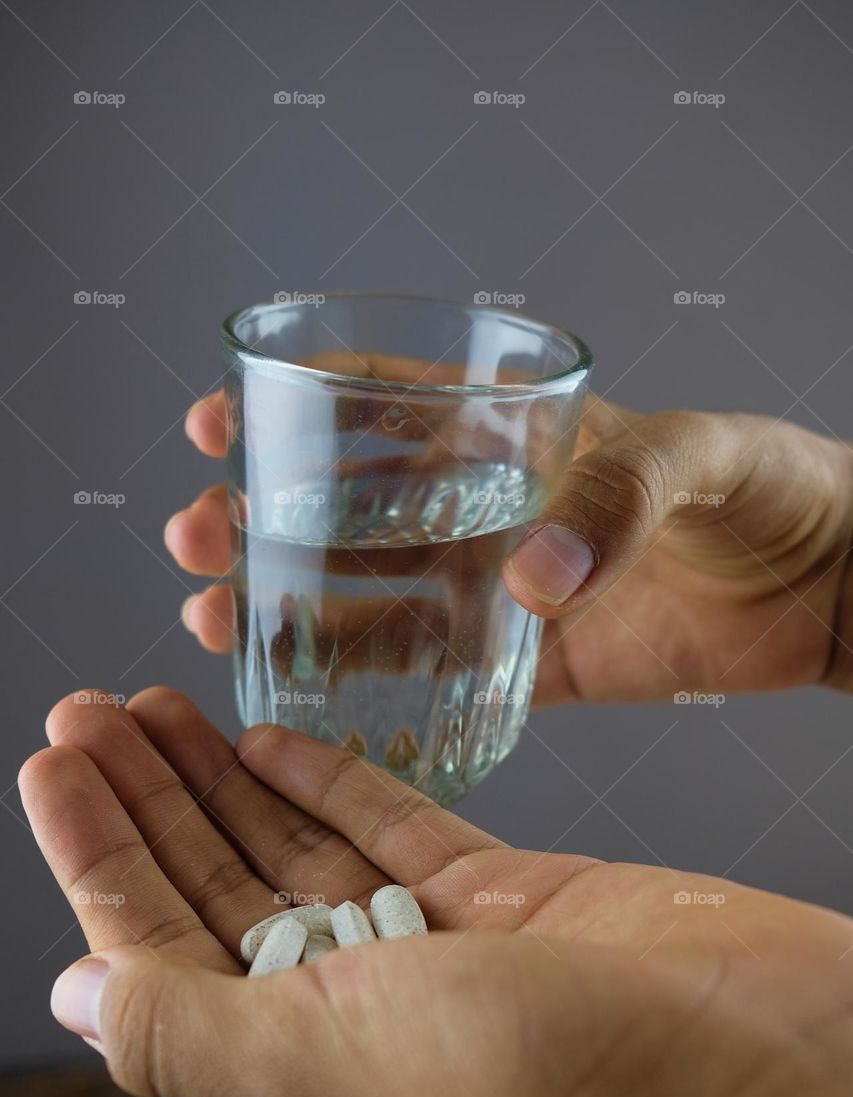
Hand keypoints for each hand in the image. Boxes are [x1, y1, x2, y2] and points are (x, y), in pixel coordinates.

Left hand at [20, 688, 852, 1096]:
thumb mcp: (322, 1071)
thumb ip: (186, 1032)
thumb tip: (72, 1002)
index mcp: (289, 1085)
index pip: (154, 948)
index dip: (97, 851)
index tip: (53, 756)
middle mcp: (357, 1026)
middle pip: (222, 891)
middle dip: (151, 799)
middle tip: (95, 704)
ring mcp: (440, 961)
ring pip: (304, 853)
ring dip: (227, 781)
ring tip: (160, 701)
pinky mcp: (515, 904)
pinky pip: (401, 835)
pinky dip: (337, 785)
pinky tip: (275, 738)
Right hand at [168, 390, 852, 700]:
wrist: (833, 584)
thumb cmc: (775, 488)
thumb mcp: (696, 456)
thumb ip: (617, 498)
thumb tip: (528, 578)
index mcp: (516, 439)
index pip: (385, 408)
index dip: (296, 410)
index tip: (216, 421)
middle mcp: (493, 514)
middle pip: (350, 511)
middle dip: (262, 514)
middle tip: (199, 531)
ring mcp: (505, 592)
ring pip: (372, 599)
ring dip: (288, 602)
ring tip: (213, 611)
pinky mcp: (536, 666)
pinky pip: (434, 676)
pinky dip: (366, 685)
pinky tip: (300, 688)